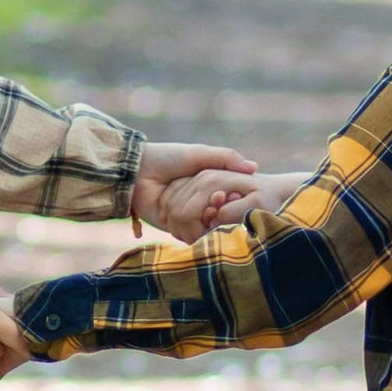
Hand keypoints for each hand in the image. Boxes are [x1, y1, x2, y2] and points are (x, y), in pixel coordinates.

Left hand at [132, 140, 256, 237]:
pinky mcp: (173, 228)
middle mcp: (197, 202)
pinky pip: (189, 235)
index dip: (233, 199)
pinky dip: (193, 230)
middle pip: (219, 215)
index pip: (228, 198)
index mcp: (205, 186)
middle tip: (221, 204)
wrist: (137, 172)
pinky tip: (197, 223)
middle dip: (221, 211)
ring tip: (209, 213)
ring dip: (207, 221)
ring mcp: (185, 217)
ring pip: (206, 227)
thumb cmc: (168, 158)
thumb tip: (254, 168)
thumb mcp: (201, 154)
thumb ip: (227, 159)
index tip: (236, 195)